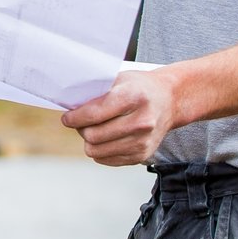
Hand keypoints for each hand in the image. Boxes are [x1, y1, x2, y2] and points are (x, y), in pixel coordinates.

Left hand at [61, 69, 180, 165]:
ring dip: (89, 141)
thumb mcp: (120, 79)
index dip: (74, 118)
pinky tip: (106, 138)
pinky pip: (106, 159)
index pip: (94, 114)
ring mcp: (143, 141)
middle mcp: (141, 122)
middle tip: (80, 122)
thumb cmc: (140, 88)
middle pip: (93, 136)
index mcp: (133, 97)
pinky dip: (100, 150)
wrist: (169, 101)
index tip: (68, 118)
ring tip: (93, 129)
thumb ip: (96, 91)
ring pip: (96, 151)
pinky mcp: (141, 155)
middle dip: (80, 129)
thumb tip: (70, 107)